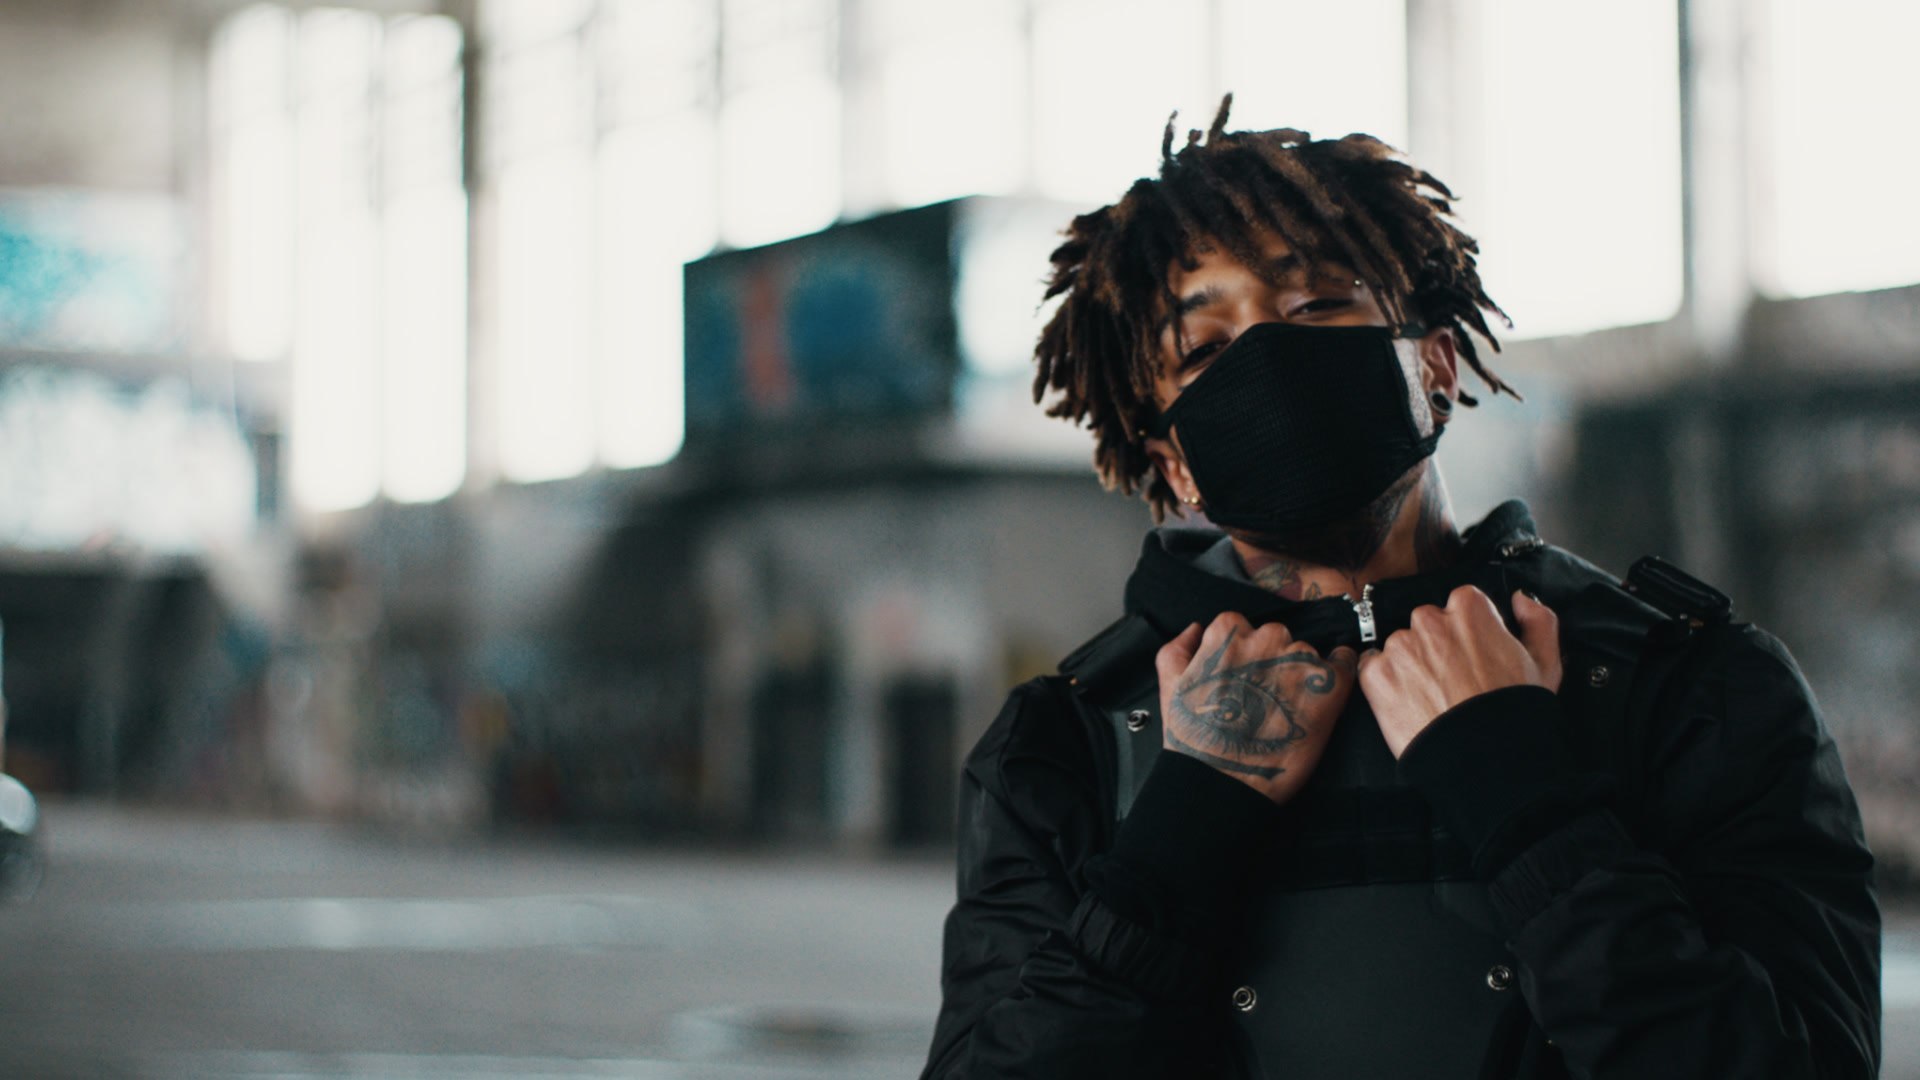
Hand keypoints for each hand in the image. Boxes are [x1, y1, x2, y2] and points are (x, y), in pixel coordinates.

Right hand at [1155, 612, 1357, 804]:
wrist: (1223, 781)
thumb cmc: (1195, 738)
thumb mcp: (1168, 686)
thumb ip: (1177, 648)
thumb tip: (1194, 628)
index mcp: (1228, 633)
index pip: (1240, 626)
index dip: (1243, 653)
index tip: (1243, 675)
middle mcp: (1267, 638)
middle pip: (1276, 637)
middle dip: (1272, 660)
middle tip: (1265, 696)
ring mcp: (1299, 659)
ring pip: (1305, 651)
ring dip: (1301, 671)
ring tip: (1289, 706)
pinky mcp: (1328, 684)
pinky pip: (1344, 661)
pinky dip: (1340, 669)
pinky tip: (1326, 689)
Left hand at [1358, 587, 1561, 758]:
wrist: (1484, 758)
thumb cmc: (1514, 712)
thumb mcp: (1544, 663)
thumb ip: (1538, 620)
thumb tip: (1520, 600)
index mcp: (1470, 608)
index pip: (1460, 604)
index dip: (1468, 633)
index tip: (1471, 655)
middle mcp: (1430, 620)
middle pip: (1427, 624)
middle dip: (1437, 647)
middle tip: (1453, 680)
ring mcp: (1400, 647)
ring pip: (1400, 646)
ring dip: (1411, 665)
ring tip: (1433, 696)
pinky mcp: (1377, 674)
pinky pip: (1373, 668)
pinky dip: (1386, 683)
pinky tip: (1410, 702)